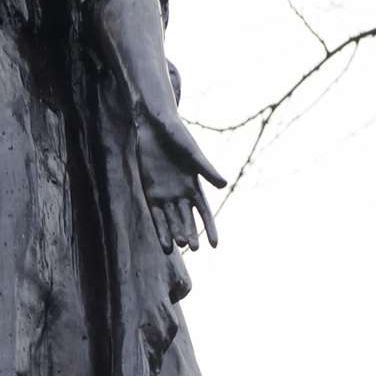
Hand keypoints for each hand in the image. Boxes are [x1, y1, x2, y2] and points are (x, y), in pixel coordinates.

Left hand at [135, 113, 225, 253]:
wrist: (156, 126)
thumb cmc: (179, 136)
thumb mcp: (193, 154)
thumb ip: (207, 170)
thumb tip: (224, 185)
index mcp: (196, 187)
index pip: (205, 213)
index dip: (210, 228)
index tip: (215, 245)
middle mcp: (182, 194)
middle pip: (188, 220)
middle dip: (191, 234)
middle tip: (194, 249)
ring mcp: (166, 195)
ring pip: (173, 221)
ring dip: (176, 234)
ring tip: (178, 248)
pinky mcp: (151, 193)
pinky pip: (156, 215)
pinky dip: (160, 229)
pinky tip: (164, 244)